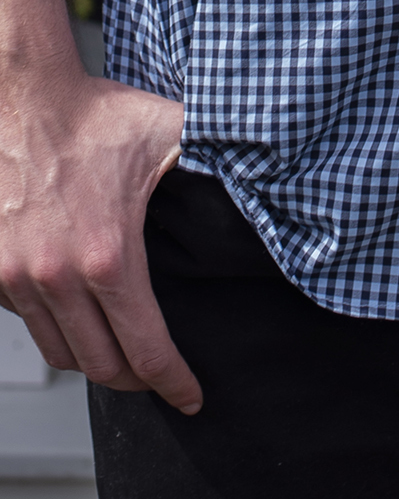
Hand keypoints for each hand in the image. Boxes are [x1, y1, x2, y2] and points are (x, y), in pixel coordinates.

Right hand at [0, 59, 198, 409]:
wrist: (23, 98)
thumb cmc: (97, 116)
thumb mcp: (172, 134)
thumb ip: (220, 161)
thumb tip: (273, 173)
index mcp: (110, 257)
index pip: (147, 349)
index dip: (174, 382)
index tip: (193, 399)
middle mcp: (58, 279)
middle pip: (102, 367)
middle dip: (138, 380)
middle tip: (161, 375)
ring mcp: (19, 279)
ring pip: (61, 353)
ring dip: (94, 361)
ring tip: (122, 352)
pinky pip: (27, 323)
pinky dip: (56, 329)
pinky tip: (80, 316)